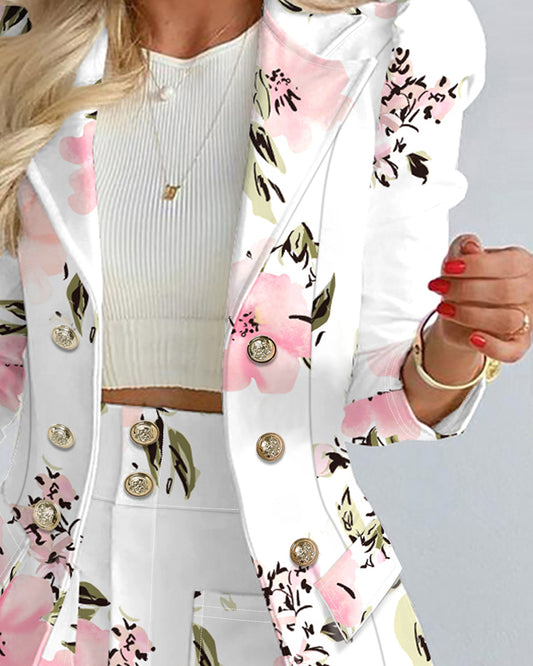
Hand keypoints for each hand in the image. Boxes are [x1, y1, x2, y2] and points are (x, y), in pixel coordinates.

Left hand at [428, 233, 532, 363]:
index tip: (448, 268)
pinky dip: (492, 347)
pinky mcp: (517, 343)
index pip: (507, 264)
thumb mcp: (460, 258)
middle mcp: (530, 290)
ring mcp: (527, 318)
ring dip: (470, 315)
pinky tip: (472, 338)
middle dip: (465, 290)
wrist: (459, 310)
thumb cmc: (465, 279)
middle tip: (439, 288)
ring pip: (506, 320)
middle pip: (504, 292)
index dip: (475, 266)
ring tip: (444, 308)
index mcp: (522, 264)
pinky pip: (511, 351)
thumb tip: (471, 246)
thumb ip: (464, 248)